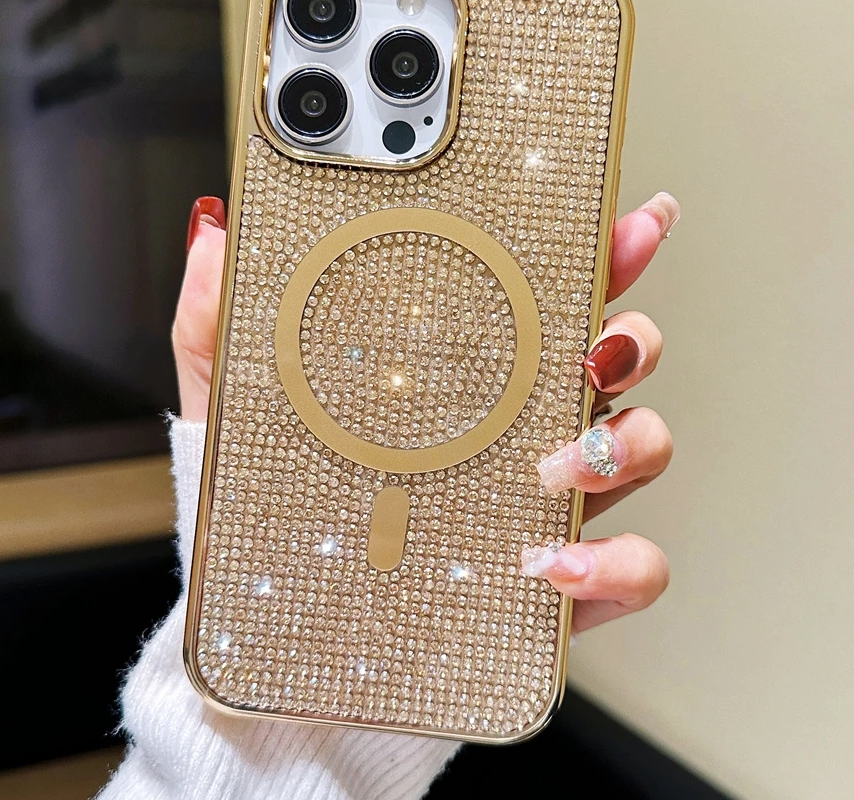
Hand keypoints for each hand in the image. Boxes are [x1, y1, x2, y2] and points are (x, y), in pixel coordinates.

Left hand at [173, 192, 678, 632]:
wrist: (280, 634)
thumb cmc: (270, 513)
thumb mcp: (233, 410)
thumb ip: (219, 320)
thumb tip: (212, 233)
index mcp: (462, 374)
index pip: (542, 295)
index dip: (597, 251)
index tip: (622, 219)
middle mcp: (516, 427)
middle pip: (617, 358)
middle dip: (632, 335)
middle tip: (595, 345)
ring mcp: (545, 504)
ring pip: (640, 449)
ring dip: (626, 444)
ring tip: (551, 467)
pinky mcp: (556, 585)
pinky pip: (632, 568)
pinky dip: (617, 561)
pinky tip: (555, 561)